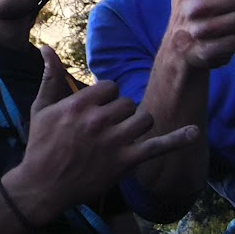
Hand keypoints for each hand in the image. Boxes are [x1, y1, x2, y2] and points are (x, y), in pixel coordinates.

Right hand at [6, 46, 199, 224]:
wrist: (42, 186)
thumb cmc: (40, 145)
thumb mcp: (41, 108)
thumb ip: (50, 77)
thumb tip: (46, 47)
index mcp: (79, 104)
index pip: (111, 87)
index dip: (107, 99)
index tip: (98, 112)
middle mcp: (98, 120)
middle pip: (128, 103)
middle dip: (121, 114)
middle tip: (106, 130)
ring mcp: (114, 142)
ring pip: (144, 119)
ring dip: (137, 125)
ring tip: (123, 136)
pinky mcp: (125, 162)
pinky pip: (157, 147)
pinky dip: (177, 140)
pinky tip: (194, 132)